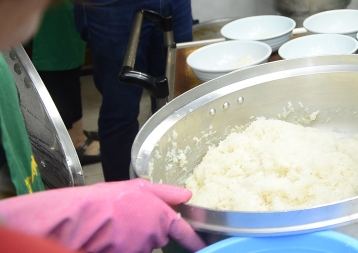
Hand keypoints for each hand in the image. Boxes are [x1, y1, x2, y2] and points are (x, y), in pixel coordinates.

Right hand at [0, 178, 205, 252]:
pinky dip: (120, 247)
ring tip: (112, 229)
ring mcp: (139, 250)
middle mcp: (154, 237)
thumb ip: (165, 193)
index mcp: (162, 217)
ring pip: (141, 247)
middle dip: (147, 233)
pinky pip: (127, 251)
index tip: (201, 246)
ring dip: (131, 242)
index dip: (193, 241)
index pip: (184, 233)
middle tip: (126, 221)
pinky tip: (107, 240)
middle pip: (157, 239)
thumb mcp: (138, 187)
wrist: (79, 220)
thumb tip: (186, 195)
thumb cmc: (106, 200)